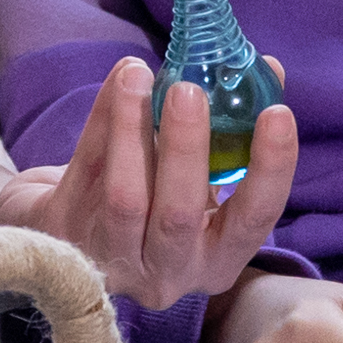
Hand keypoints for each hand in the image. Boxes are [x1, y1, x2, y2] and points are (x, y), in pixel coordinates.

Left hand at [0, 56, 298, 309]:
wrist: (74, 229)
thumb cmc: (156, 196)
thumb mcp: (200, 175)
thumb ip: (235, 128)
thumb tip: (267, 69)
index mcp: (215, 259)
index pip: (253, 221)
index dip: (269, 170)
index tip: (277, 113)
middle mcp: (166, 273)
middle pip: (178, 216)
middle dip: (186, 149)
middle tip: (188, 90)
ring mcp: (113, 261)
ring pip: (125, 198)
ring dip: (132, 128)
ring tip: (137, 73)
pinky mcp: (65, 239)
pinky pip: (87, 172)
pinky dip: (102, 119)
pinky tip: (119, 79)